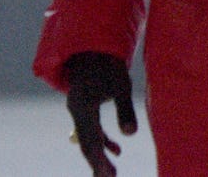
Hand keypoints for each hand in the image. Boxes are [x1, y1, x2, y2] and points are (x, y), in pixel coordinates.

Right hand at [65, 51, 136, 176]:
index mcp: (82, 106)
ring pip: (88, 137)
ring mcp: (78, 108)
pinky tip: (116, 149)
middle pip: (86, 143)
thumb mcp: (121, 84)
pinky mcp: (84, 105)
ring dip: (100, 154)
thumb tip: (131, 134)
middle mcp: (76, 110)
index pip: (89, 141)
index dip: (99, 161)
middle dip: (98, 163)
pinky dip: (101, 139)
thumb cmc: (109, 62)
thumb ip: (125, 109)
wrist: (95, 44)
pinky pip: (90, 128)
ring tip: (113, 173)